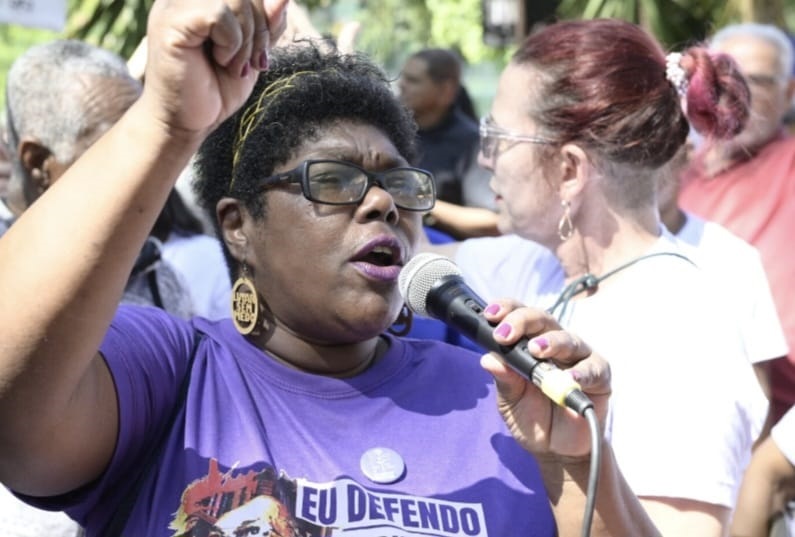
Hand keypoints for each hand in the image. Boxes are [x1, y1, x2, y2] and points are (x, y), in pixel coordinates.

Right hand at [140, 0, 288, 138]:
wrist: (185, 122)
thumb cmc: (214, 88)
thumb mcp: (252, 51)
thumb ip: (267, 23)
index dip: (265, 17)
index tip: (259, 55)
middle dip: (260, 30)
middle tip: (249, 64)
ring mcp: (174, 5)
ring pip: (236, 0)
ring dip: (245, 41)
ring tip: (231, 65)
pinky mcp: (171, 22)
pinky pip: (219, 14)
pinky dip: (230, 44)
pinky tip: (218, 61)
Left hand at [480, 300, 610, 457]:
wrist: (556, 449)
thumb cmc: (532, 418)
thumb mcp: (510, 401)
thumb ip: (503, 380)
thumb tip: (488, 359)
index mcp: (528, 343)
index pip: (518, 315)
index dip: (505, 310)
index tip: (490, 315)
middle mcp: (554, 343)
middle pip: (542, 319)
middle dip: (522, 322)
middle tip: (505, 335)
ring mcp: (578, 357)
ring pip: (567, 339)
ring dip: (551, 342)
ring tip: (537, 351)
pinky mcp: (599, 376)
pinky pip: (593, 368)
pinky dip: (581, 373)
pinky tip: (569, 380)